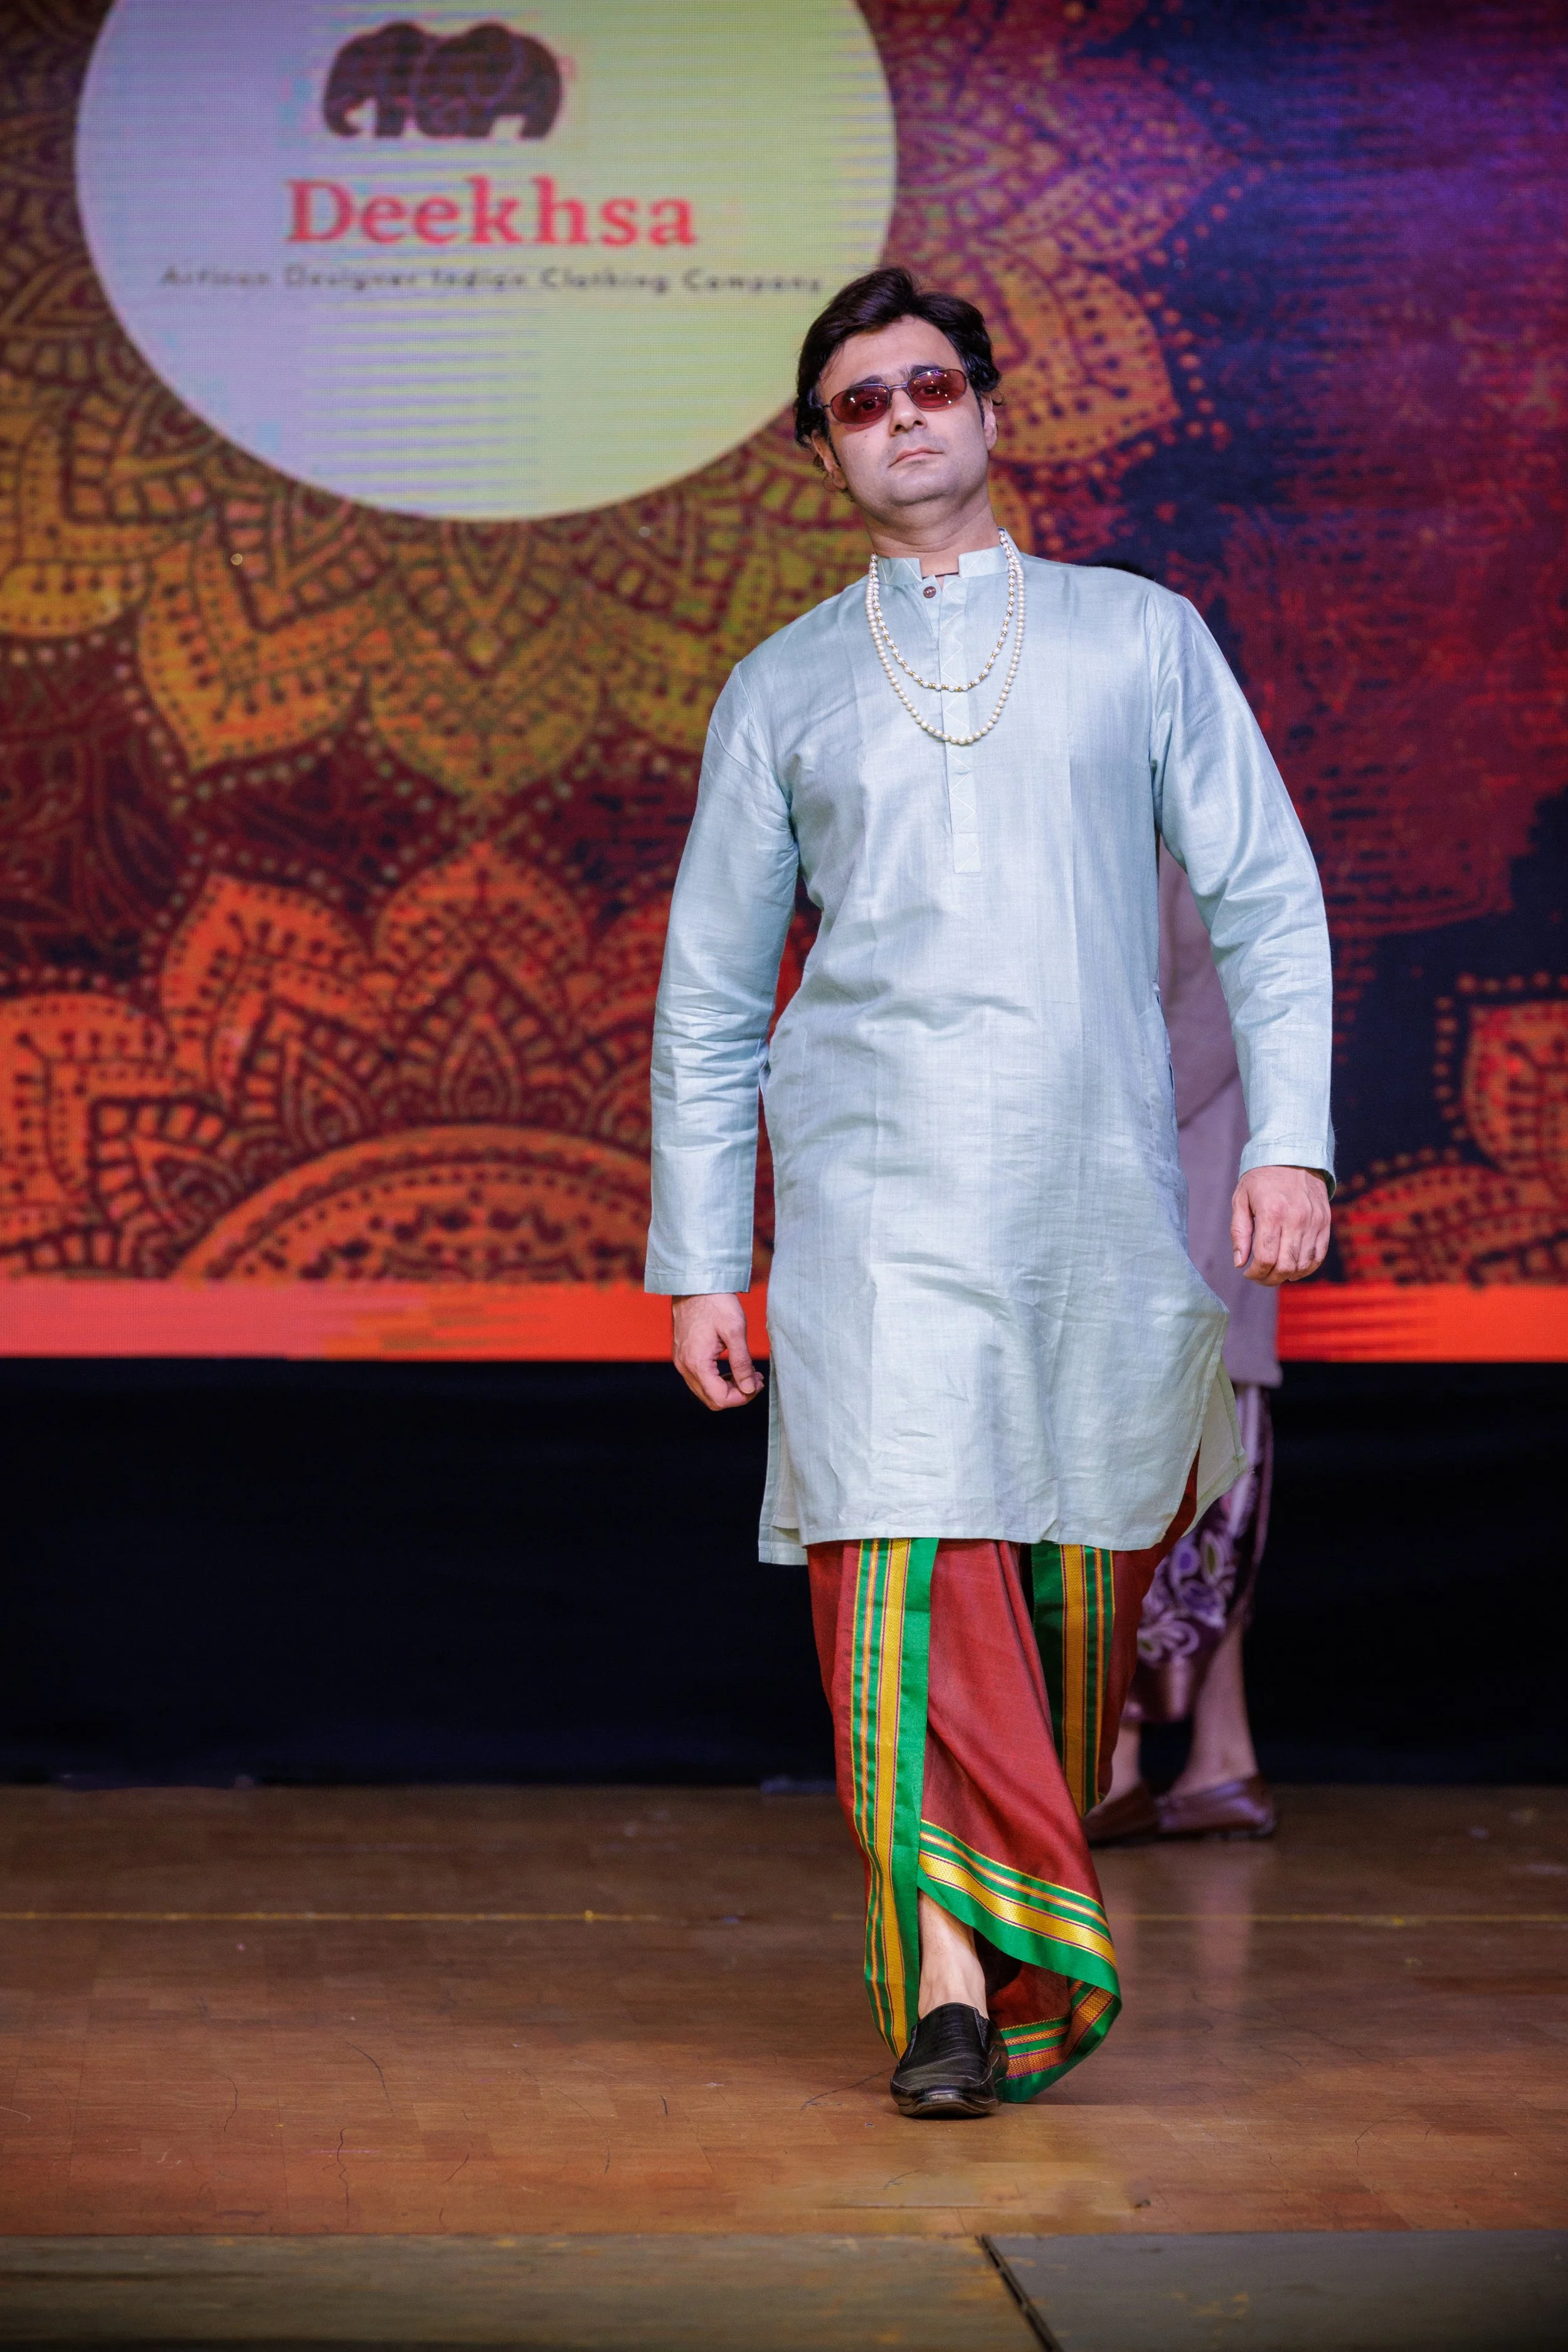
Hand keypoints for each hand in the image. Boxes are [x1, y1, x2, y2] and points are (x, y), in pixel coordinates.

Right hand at [671, 1292, 762, 1410]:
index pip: (719, 1399)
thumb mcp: (735, 1331)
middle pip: (711, 1400)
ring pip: (705, 1391)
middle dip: (736, 1395)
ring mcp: (681, 1361)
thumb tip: (750, 1388)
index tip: (757, 1383)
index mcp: (697, 1363)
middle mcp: (684, 1366)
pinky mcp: (682, 1355)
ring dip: (727, 1388)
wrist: (695, 1282)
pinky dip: (717, 1379)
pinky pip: (699, 1379)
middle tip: (755, 1379)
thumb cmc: (716, 1302)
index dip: (742, 1398)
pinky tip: (732, 1366)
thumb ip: (742, 1363)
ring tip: (747, 1373)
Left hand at [1230, 1165, 1330, 1285]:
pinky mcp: (1325, 1223)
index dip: (1255, 1273)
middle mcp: (1296, 1219)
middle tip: (1260, 1276)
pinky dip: (1306, 1268)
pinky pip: (1319, 1255)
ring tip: (1275, 1272)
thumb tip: (1240, 1263)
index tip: (1248, 1273)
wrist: (1293, 1155)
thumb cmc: (1262, 1178)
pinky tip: (1293, 1268)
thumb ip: (1239, 1233)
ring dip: (1288, 1276)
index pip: (1265, 1258)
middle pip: (1286, 1266)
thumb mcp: (1241, 1199)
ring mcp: (1314, 1222)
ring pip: (1303, 1265)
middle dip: (1270, 1279)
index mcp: (1272, 1213)